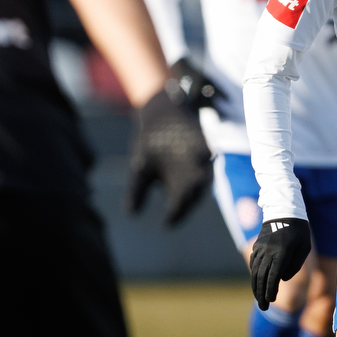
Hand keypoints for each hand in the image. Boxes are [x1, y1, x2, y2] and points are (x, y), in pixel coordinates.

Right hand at [126, 66, 214, 225]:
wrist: (159, 114)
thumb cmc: (151, 145)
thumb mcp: (141, 169)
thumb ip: (137, 190)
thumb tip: (131, 214)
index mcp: (178, 187)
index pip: (179, 205)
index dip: (175, 214)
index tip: (167, 223)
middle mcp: (191, 176)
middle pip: (194, 193)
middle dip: (189, 200)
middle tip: (182, 206)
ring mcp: (199, 158)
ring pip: (204, 174)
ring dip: (202, 179)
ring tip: (197, 185)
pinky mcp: (202, 141)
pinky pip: (206, 150)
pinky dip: (205, 155)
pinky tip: (205, 156)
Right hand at [250, 218, 311, 308]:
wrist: (284, 211)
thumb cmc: (299, 231)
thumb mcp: (305, 247)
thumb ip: (295, 265)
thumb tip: (282, 279)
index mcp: (282, 252)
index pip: (273, 276)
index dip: (270, 290)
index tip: (270, 300)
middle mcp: (268, 251)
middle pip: (262, 277)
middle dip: (261, 294)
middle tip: (263, 307)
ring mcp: (261, 248)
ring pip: (255, 271)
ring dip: (256, 287)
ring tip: (259, 299)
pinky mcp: (257, 246)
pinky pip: (254, 264)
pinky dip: (254, 275)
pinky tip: (257, 283)